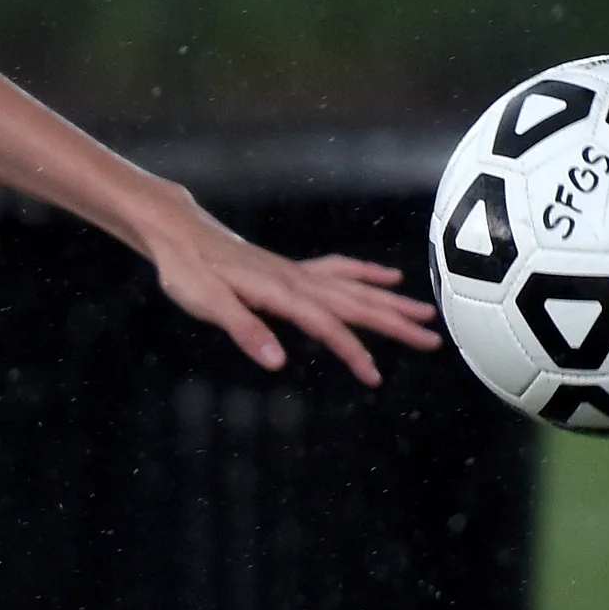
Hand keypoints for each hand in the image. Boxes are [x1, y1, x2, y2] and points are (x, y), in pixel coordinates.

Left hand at [145, 186, 440, 386]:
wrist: (177, 233)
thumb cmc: (186, 270)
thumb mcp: (207, 304)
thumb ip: (245, 331)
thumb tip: (277, 362)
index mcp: (281, 292)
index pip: (327, 326)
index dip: (352, 352)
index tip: (375, 376)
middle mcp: (297, 279)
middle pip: (355, 304)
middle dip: (394, 325)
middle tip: (432, 342)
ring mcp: (297, 272)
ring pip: (355, 287)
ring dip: (390, 302)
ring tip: (425, 314)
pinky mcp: (291, 269)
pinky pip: (339, 269)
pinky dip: (365, 273)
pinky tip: (386, 276)